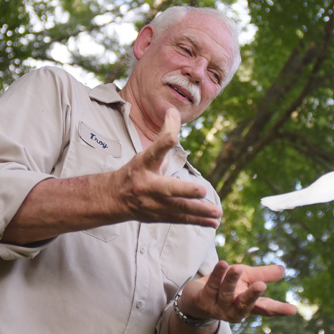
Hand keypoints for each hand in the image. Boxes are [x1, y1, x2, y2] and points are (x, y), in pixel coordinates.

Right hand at [106, 108, 221, 227]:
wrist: (115, 198)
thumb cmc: (138, 170)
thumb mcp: (148, 151)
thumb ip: (165, 133)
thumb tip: (174, 110)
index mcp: (144, 164)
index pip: (154, 151)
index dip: (163, 143)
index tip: (172, 136)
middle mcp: (148, 184)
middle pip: (167, 188)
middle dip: (185, 190)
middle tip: (202, 190)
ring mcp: (153, 203)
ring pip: (177, 208)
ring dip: (199, 211)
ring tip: (218, 213)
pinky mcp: (159, 216)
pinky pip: (181, 219)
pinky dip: (198, 222)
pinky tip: (214, 223)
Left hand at [177, 261, 297, 322]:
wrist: (195, 297)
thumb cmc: (225, 286)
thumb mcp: (246, 278)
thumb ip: (263, 275)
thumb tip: (284, 270)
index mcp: (247, 305)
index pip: (265, 308)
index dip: (279, 309)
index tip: (293, 310)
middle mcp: (234, 310)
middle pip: (244, 305)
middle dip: (252, 296)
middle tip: (261, 286)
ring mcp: (218, 307)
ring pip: (226, 293)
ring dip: (231, 280)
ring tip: (237, 268)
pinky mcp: (203, 300)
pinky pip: (211, 286)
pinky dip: (217, 275)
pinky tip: (222, 264)